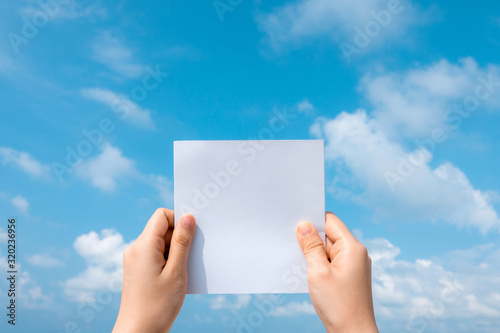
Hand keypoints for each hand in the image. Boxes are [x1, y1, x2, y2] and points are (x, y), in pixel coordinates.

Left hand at [113, 208, 195, 332]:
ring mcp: (134, 259)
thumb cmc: (157, 306)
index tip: (193, 235)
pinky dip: (168, 259)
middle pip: (161, 228)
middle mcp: (135, 249)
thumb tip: (188, 217)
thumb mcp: (177, 271)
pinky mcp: (137, 269)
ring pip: (160, 242)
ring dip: (175, 250)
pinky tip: (175, 277)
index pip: (162, 215)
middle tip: (190, 257)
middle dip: (179, 237)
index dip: (179, 219)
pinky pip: (155, 254)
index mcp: (143, 246)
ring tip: (182, 271)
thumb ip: (183, 242)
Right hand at [296, 212, 377, 332]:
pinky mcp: (349, 276)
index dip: (312, 220)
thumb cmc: (339, 306)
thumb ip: (311, 247)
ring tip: (302, 264)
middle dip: (311, 239)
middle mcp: (356, 253)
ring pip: (328, 249)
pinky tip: (309, 273)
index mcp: (353, 248)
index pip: (330, 221)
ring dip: (314, 254)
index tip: (295, 223)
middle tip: (293, 246)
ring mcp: (353, 265)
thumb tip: (304, 226)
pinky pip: (331, 261)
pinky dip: (319, 264)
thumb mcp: (318, 272)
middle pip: (329, 234)